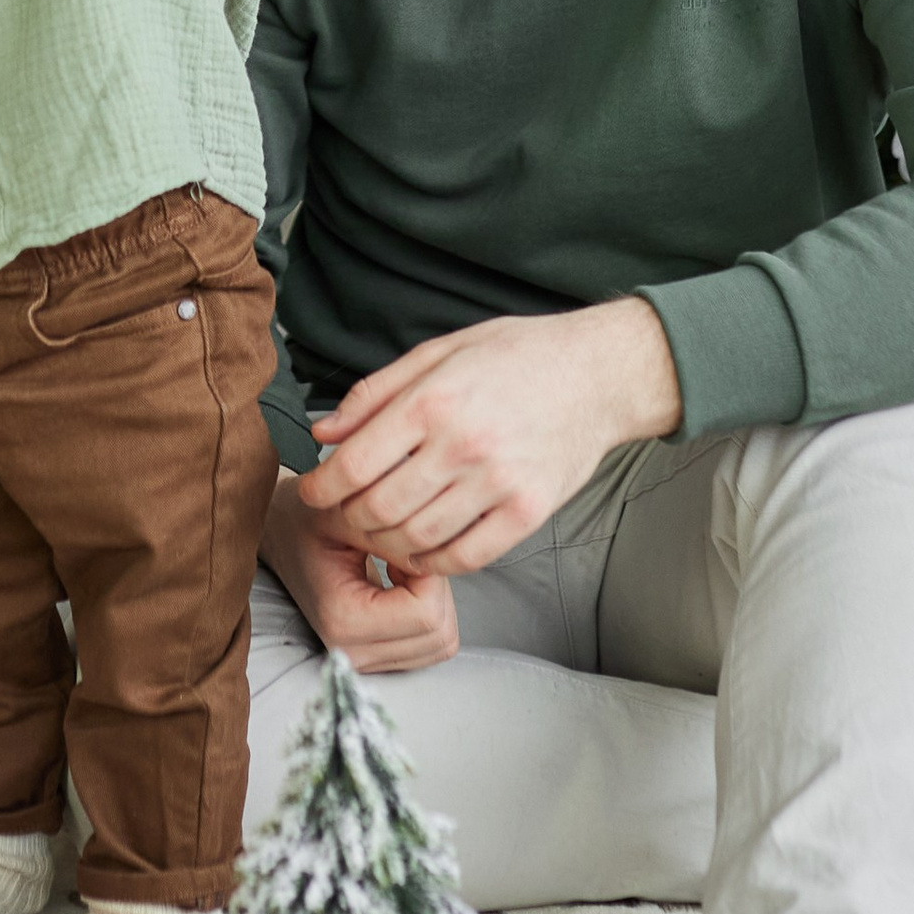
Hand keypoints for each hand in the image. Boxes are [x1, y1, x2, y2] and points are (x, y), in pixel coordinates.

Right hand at [261, 474, 458, 672]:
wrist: (281, 533)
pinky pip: (432, 644)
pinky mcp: (376, 656)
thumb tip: (435, 558)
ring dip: (435, 600)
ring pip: (441, 642)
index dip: (430, 572)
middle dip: (436, 587)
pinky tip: (402, 585)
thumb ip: (391, 533)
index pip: (427, 613)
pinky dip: (430, 612)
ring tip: (401, 568)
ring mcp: (364, 659)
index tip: (405, 543)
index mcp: (343, 619)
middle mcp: (352, 651)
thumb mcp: (344, 512)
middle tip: (405, 553)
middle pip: (440, 633)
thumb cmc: (308, 518)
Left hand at [298, 295, 682, 575]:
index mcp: (433, 401)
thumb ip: (375, 394)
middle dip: (349, 518)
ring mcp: (498, 483)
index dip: (323, 488)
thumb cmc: (516, 357)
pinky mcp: (528, 512)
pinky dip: (434, 561)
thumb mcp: (439, 353)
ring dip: (386, 543)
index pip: (356, 465)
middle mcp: (463, 445)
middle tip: (345, 514)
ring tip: (380, 529)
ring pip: (417, 537)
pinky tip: (424, 547)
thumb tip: (323, 434)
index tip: (315, 493)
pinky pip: (466, 557)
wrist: (598, 374)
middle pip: (380, 508)